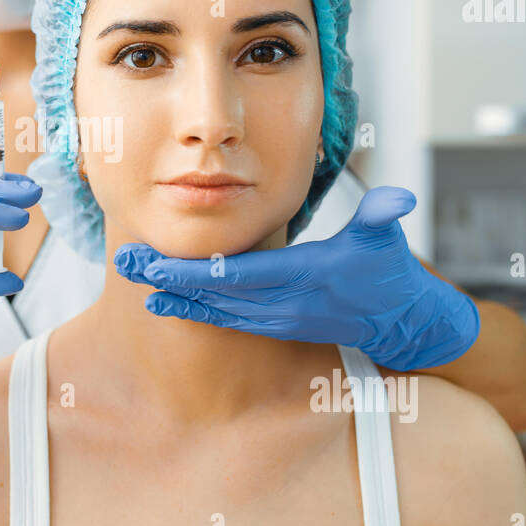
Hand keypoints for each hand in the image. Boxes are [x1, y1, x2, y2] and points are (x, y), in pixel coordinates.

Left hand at [113, 186, 479, 371]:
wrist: (399, 323)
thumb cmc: (388, 271)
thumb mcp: (386, 239)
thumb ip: (383, 216)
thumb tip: (398, 199)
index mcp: (306, 276)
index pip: (242, 276)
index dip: (198, 272)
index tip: (160, 264)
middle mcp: (286, 304)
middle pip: (217, 293)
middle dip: (169, 279)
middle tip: (126, 263)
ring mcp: (279, 320)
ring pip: (215, 309)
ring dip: (173, 293)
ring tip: (133, 277)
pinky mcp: (274, 327)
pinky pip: (225, 320)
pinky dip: (192, 309)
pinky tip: (161, 301)